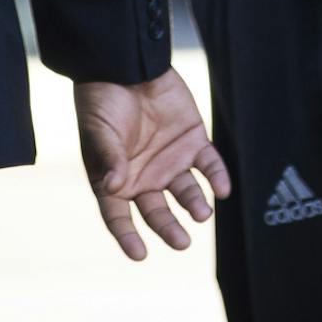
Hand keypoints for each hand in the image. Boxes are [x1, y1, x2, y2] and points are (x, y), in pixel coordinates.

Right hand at [74, 68, 230, 260]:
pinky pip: (208, 164)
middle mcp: (143, 177)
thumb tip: (115, 187)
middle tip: (182, 243)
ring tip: (202, 214)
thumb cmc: (102, 103)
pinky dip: (216, 176)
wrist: (126, 66)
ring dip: (195, 204)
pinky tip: (222, 189)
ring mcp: (169, 160)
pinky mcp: (192, 140)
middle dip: (169, 228)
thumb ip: (108, 159)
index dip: (128, 237)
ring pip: (185, 191)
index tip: (140, 255)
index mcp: (113, 181)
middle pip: (157, 211)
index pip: (119, 217)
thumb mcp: (98, 132)